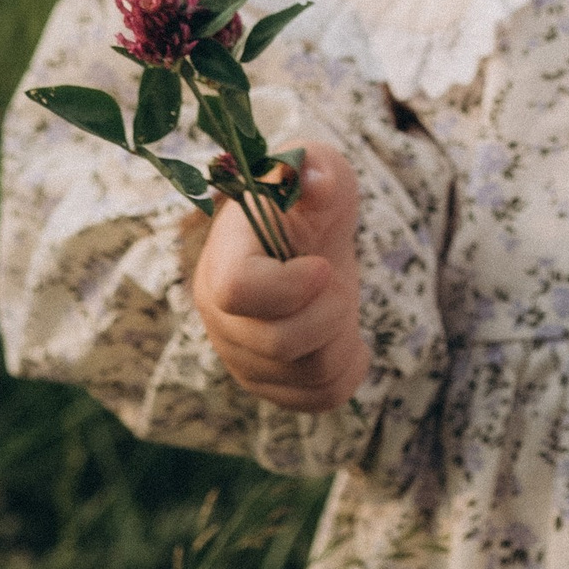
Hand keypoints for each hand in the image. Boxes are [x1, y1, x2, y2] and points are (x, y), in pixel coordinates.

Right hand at [189, 138, 368, 412]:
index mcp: (223, 260)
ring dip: (343, 338)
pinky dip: (348, 369)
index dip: (289, 288)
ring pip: (305, 375)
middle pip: (278, 343)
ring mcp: (241, 355)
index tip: (324, 266)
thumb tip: (315, 178)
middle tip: (339, 281)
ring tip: (343, 303)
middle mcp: (220, 316)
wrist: (304, 241)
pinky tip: (346, 336)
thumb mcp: (318, 171)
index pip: (239, 291)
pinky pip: (319, 398)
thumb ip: (319, 170)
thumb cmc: (307, 201)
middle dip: (330, 312)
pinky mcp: (268, 382)